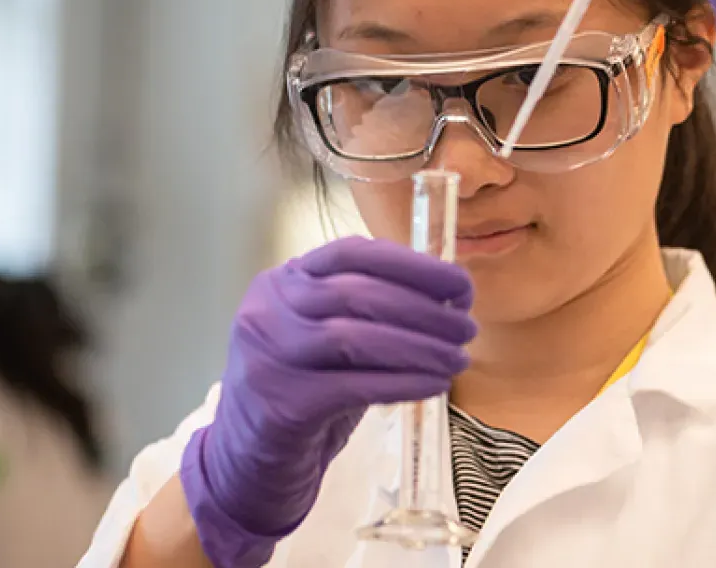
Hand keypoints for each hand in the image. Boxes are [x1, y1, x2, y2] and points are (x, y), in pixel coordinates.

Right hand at [178, 236, 475, 567]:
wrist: (248, 462)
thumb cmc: (302, 391)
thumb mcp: (326, 337)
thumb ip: (370, 309)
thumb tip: (448, 296)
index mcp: (283, 281)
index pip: (352, 252)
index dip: (413, 264)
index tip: (460, 283)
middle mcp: (268, 310)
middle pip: (358, 293)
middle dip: (424, 308)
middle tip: (467, 326)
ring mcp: (269, 356)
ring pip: (357, 337)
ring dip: (420, 346)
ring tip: (459, 357)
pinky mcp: (282, 403)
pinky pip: (355, 385)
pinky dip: (403, 383)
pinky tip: (435, 385)